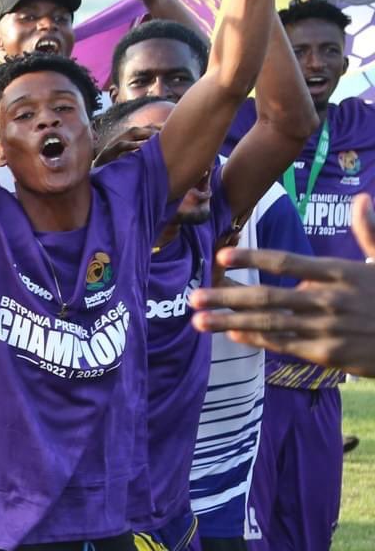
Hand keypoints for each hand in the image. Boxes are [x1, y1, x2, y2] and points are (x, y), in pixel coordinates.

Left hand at [190, 196, 374, 376]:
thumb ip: (368, 231)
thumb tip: (361, 197)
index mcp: (340, 273)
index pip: (288, 262)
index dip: (253, 258)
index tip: (222, 257)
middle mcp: (329, 300)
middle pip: (269, 297)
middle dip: (227, 297)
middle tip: (193, 298)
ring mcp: (327, 329)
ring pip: (270, 324)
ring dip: (231, 323)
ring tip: (199, 320)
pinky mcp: (328, 353)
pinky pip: (285, 345)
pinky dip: (257, 339)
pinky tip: (233, 335)